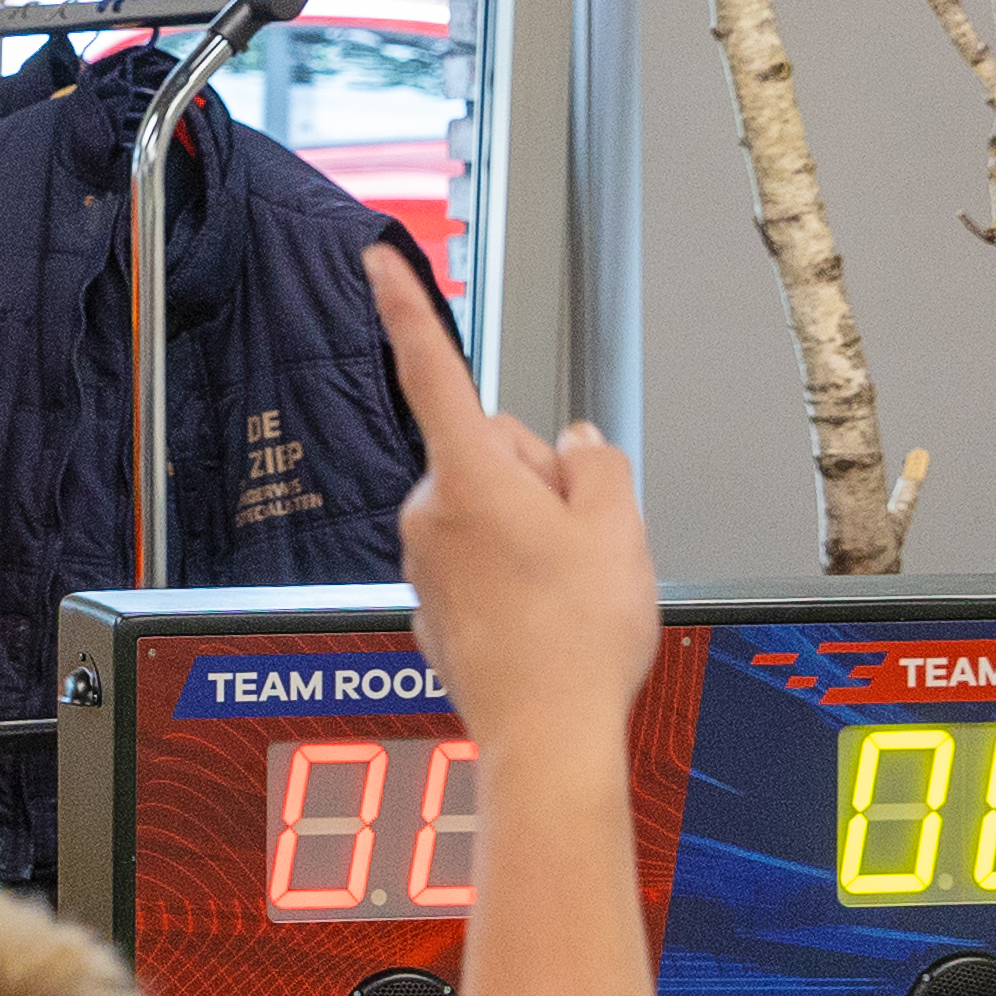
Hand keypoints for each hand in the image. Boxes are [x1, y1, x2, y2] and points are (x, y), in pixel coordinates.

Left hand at [367, 243, 656, 752]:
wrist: (548, 738)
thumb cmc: (578, 639)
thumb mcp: (621, 528)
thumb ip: (597, 463)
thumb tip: (576, 447)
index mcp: (468, 477)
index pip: (434, 369)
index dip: (407, 305)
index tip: (375, 257)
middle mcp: (428, 512)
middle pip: (493, 452)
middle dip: (539, 479)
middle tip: (579, 542)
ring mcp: (424, 563)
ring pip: (486, 509)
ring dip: (528, 532)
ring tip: (564, 589)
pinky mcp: (430, 605)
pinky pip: (479, 560)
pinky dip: (511, 576)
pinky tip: (541, 617)